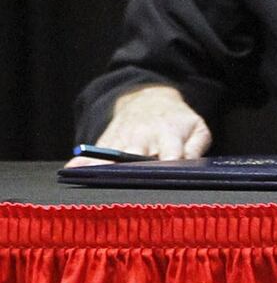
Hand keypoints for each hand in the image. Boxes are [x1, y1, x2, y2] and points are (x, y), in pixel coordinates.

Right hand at [63, 85, 211, 166]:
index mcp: (169, 135)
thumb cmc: (177, 120)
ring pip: (112, 156)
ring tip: (94, 178)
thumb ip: (196, 148)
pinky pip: (92, 153)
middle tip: (130, 183)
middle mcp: (143, 138)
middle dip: (133, 170)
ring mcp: (122, 139)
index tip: (164, 177)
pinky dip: (82, 162)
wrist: (149, 99)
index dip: (167, 166)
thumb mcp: (197, 129)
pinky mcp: (106, 141)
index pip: (170, 155)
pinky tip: (73, 169)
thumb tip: (190, 168)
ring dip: (104, 167)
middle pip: (136, 157)